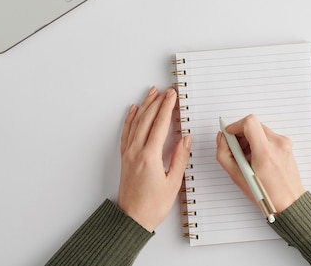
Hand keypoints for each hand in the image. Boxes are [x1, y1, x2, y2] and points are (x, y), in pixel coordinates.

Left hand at [118, 87, 191, 231]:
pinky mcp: (125, 158)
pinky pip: (126, 133)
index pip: (160, 125)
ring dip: (144, 106)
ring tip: (151, 94)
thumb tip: (185, 139)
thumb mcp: (173, 183)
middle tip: (166, 91)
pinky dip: (130, 120)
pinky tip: (133, 111)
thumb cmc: (152, 206)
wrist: (131, 220)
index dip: (167, 108)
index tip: (172, 96)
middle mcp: (136, 152)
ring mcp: (129, 154)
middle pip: (147, 120)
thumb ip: (179, 158)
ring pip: (136, 123)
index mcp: (149, 156)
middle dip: (157, 102)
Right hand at [216, 114, 305, 212]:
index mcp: (265, 152)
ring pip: (260, 130)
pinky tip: (257, 158)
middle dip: (241, 135)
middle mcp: (277, 143)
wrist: (289, 201)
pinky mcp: (287, 145)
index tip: (229, 134)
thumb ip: (224, 154)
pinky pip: (268, 136)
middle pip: (253, 125)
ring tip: (247, 157)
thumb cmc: (266, 194)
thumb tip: (222, 138)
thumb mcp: (237, 177)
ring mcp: (284, 143)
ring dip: (250, 139)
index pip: (249, 122)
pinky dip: (259, 143)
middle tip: (237, 150)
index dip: (235, 126)